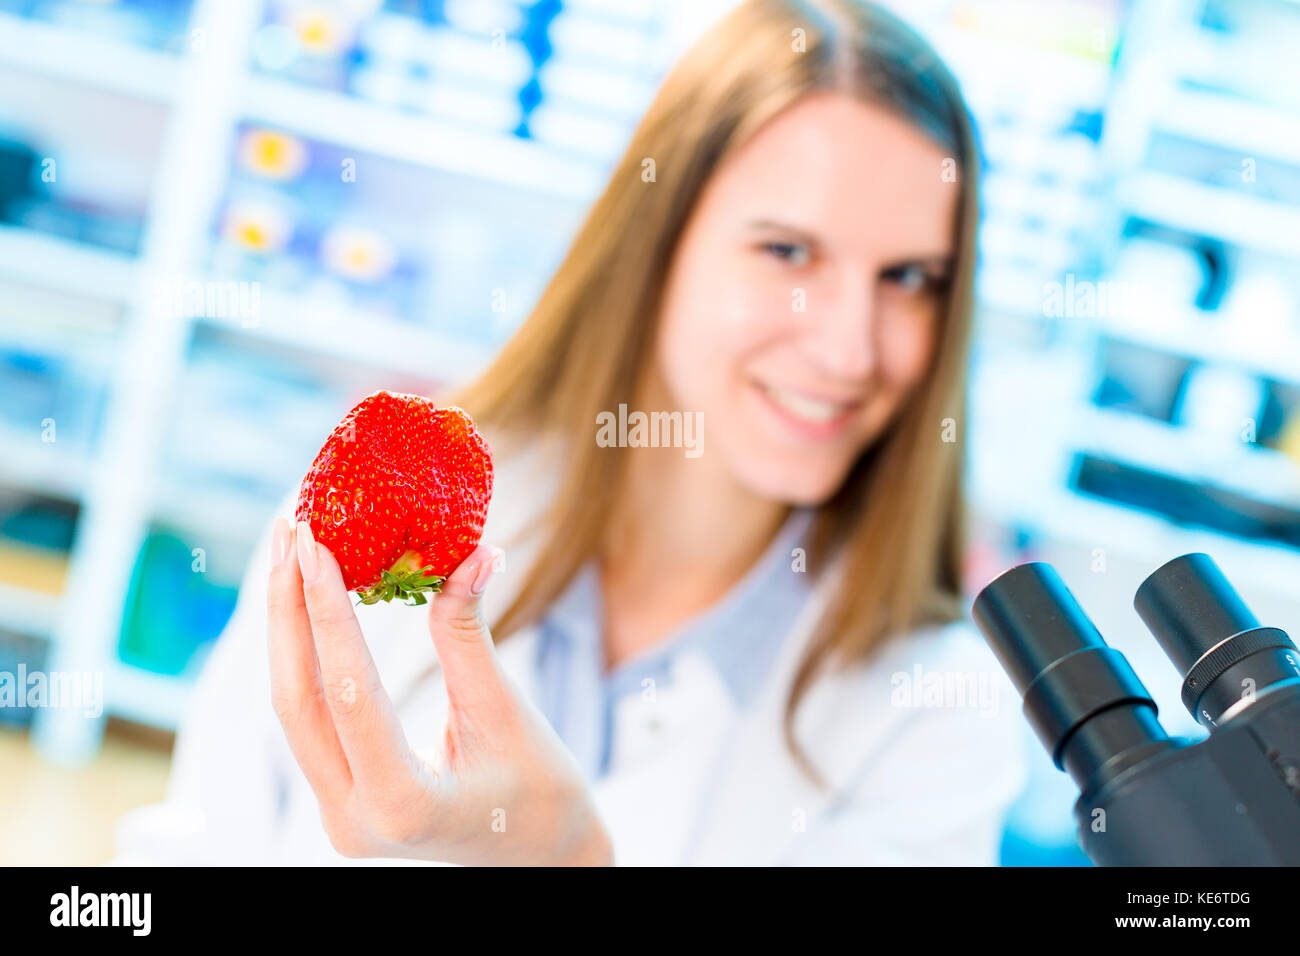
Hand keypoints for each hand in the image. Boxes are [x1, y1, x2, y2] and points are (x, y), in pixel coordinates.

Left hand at [266, 517, 612, 865]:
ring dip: (289, 629)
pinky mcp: (339, 799)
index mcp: (402, 802)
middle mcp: (353, 818)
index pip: (349, 692)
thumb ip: (469, 634)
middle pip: (297, 700)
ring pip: (295, 709)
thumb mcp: (506, 711)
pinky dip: (307, 657)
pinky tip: (308, 605)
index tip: (312, 543)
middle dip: (287, 610)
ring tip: (289, 555)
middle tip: (288, 531)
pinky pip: (310, 718)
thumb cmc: (541, 791)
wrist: (539, 856)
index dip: (326, 611)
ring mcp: (338, 815)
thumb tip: (471, 552)